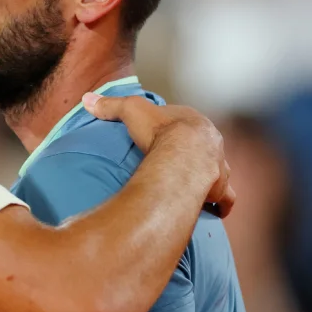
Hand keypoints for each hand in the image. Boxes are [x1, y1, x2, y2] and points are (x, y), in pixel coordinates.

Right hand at [82, 94, 234, 216]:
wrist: (183, 157)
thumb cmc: (160, 132)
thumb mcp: (131, 110)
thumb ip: (111, 106)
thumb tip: (87, 99)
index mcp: (195, 123)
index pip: (188, 124)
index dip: (177, 131)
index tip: (164, 138)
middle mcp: (212, 144)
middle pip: (205, 147)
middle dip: (195, 154)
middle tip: (178, 164)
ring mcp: (219, 166)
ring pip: (218, 171)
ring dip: (209, 178)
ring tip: (196, 188)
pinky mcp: (220, 188)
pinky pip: (224, 198)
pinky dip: (219, 205)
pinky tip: (213, 211)